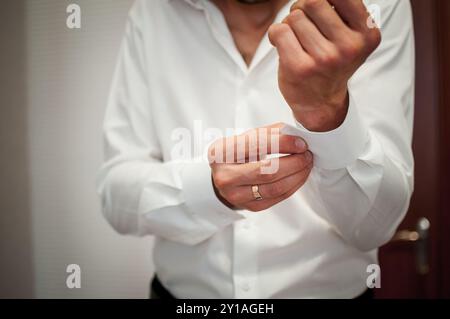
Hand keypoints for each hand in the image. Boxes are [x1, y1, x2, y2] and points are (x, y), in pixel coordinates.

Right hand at [208, 123, 312, 211]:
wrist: (223, 177)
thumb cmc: (235, 155)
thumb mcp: (244, 139)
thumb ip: (268, 134)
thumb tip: (295, 135)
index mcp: (221, 153)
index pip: (257, 146)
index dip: (283, 144)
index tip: (301, 143)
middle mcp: (225, 176)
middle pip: (267, 171)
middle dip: (293, 162)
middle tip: (306, 155)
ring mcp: (236, 195)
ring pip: (275, 187)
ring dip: (297, 175)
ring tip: (306, 164)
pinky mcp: (250, 207)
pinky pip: (278, 197)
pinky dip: (293, 186)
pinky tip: (299, 176)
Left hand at [268, 0, 380, 131]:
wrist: (320, 101)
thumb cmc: (331, 61)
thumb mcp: (351, 36)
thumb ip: (341, 10)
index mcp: (367, 34)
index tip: (317, 8)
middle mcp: (349, 47)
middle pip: (313, 1)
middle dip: (302, 8)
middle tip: (302, 22)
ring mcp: (324, 58)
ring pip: (294, 17)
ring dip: (289, 24)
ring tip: (297, 39)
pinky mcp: (299, 67)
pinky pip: (279, 31)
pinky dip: (276, 33)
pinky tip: (283, 44)